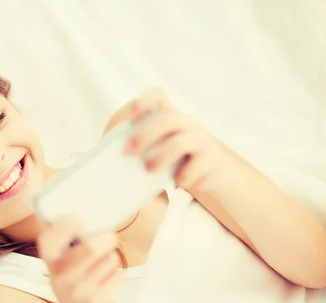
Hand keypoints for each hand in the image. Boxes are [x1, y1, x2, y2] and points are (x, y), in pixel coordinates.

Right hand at [37, 218, 128, 302]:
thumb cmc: (76, 273)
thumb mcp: (66, 258)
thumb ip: (71, 240)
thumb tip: (94, 216)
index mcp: (50, 260)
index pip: (47, 241)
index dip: (62, 228)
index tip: (79, 219)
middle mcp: (59, 276)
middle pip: (90, 249)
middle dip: (106, 239)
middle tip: (111, 237)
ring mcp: (75, 291)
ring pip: (108, 261)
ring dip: (111, 258)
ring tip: (104, 264)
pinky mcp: (93, 302)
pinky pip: (117, 276)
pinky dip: (117, 274)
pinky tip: (108, 279)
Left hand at [106, 88, 228, 190]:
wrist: (208, 175)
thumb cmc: (173, 161)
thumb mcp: (156, 149)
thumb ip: (139, 145)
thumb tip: (115, 155)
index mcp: (169, 116)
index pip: (158, 96)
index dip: (144, 101)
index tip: (131, 113)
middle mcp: (186, 123)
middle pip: (167, 118)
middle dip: (145, 134)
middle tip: (128, 153)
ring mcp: (200, 139)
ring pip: (181, 141)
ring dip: (162, 156)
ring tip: (149, 170)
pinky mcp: (210, 158)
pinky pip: (197, 164)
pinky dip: (184, 175)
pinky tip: (177, 183)